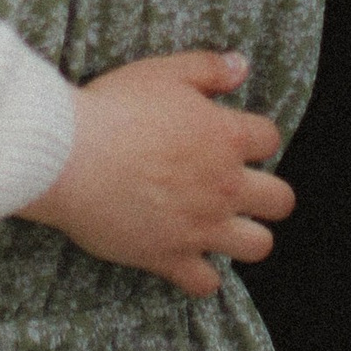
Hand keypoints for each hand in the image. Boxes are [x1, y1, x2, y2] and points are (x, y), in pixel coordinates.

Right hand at [23, 49, 291, 300]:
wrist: (70, 157)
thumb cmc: (114, 109)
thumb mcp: (162, 72)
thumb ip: (207, 68)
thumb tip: (241, 66)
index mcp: (226, 137)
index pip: (270, 140)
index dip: (254, 137)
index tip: (234, 137)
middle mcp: (224, 185)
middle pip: (280, 201)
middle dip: (267, 193)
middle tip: (238, 186)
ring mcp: (201, 226)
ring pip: (258, 245)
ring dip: (246, 235)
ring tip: (222, 224)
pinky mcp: (171, 258)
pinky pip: (207, 283)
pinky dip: (201, 274)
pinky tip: (188, 257)